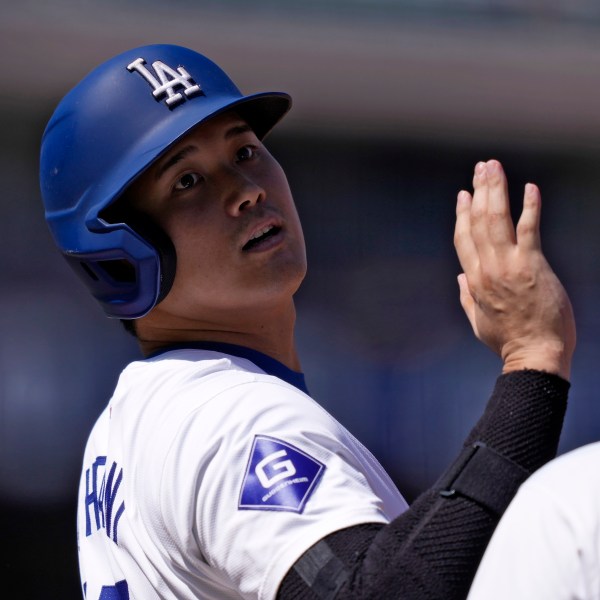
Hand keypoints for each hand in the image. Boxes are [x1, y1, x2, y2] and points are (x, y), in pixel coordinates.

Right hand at [454, 160, 574, 379]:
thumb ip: (466, 296)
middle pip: (479, 221)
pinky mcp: (533, 265)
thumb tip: (459, 277)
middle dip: (480, 190)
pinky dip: (529, 207)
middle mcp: (488, 268)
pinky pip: (529, 229)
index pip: (464, 238)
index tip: (464, 194)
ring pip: (497, 220)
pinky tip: (530, 188)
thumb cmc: (509, 340)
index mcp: (475, 280)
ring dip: (496, 190)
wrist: (535, 354)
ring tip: (495, 167)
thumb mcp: (478, 321)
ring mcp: (509, 265)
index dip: (463, 214)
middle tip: (482, 167)